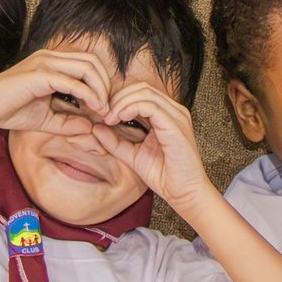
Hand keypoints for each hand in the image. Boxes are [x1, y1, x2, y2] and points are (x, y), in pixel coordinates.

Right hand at [0, 47, 114, 135]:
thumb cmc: (8, 110)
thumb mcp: (44, 118)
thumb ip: (67, 122)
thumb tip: (90, 128)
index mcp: (51, 61)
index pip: (87, 64)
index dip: (101, 84)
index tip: (104, 107)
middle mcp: (50, 56)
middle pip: (93, 62)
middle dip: (106, 85)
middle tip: (108, 108)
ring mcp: (45, 62)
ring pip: (87, 67)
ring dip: (100, 89)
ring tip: (102, 109)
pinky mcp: (41, 74)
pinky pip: (74, 82)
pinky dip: (88, 95)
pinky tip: (92, 109)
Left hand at [91, 82, 215, 213]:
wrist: (184, 193)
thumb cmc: (164, 176)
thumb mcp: (133, 155)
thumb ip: (115, 142)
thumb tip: (96, 128)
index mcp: (167, 115)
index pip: (141, 92)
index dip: (119, 99)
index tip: (104, 116)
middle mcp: (174, 111)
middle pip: (141, 87)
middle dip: (118, 97)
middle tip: (104, 115)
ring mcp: (177, 116)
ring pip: (144, 92)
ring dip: (122, 102)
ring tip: (110, 118)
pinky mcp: (175, 125)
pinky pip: (150, 106)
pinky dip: (130, 108)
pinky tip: (120, 119)